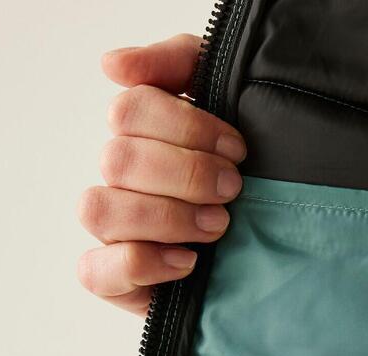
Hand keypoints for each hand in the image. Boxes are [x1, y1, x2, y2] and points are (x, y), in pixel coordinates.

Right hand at [77, 34, 246, 314]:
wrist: (272, 255)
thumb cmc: (245, 177)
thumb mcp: (228, 103)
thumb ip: (180, 63)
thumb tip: (112, 66)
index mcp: (139, 136)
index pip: (131, 110)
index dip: (187, 128)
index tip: (238, 150)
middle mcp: (118, 181)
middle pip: (118, 159)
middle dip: (187, 175)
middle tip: (233, 191)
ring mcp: (111, 231)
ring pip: (101, 208)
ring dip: (166, 216)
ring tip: (217, 227)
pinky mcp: (112, 281)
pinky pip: (95, 270)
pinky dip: (143, 262)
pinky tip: (188, 262)